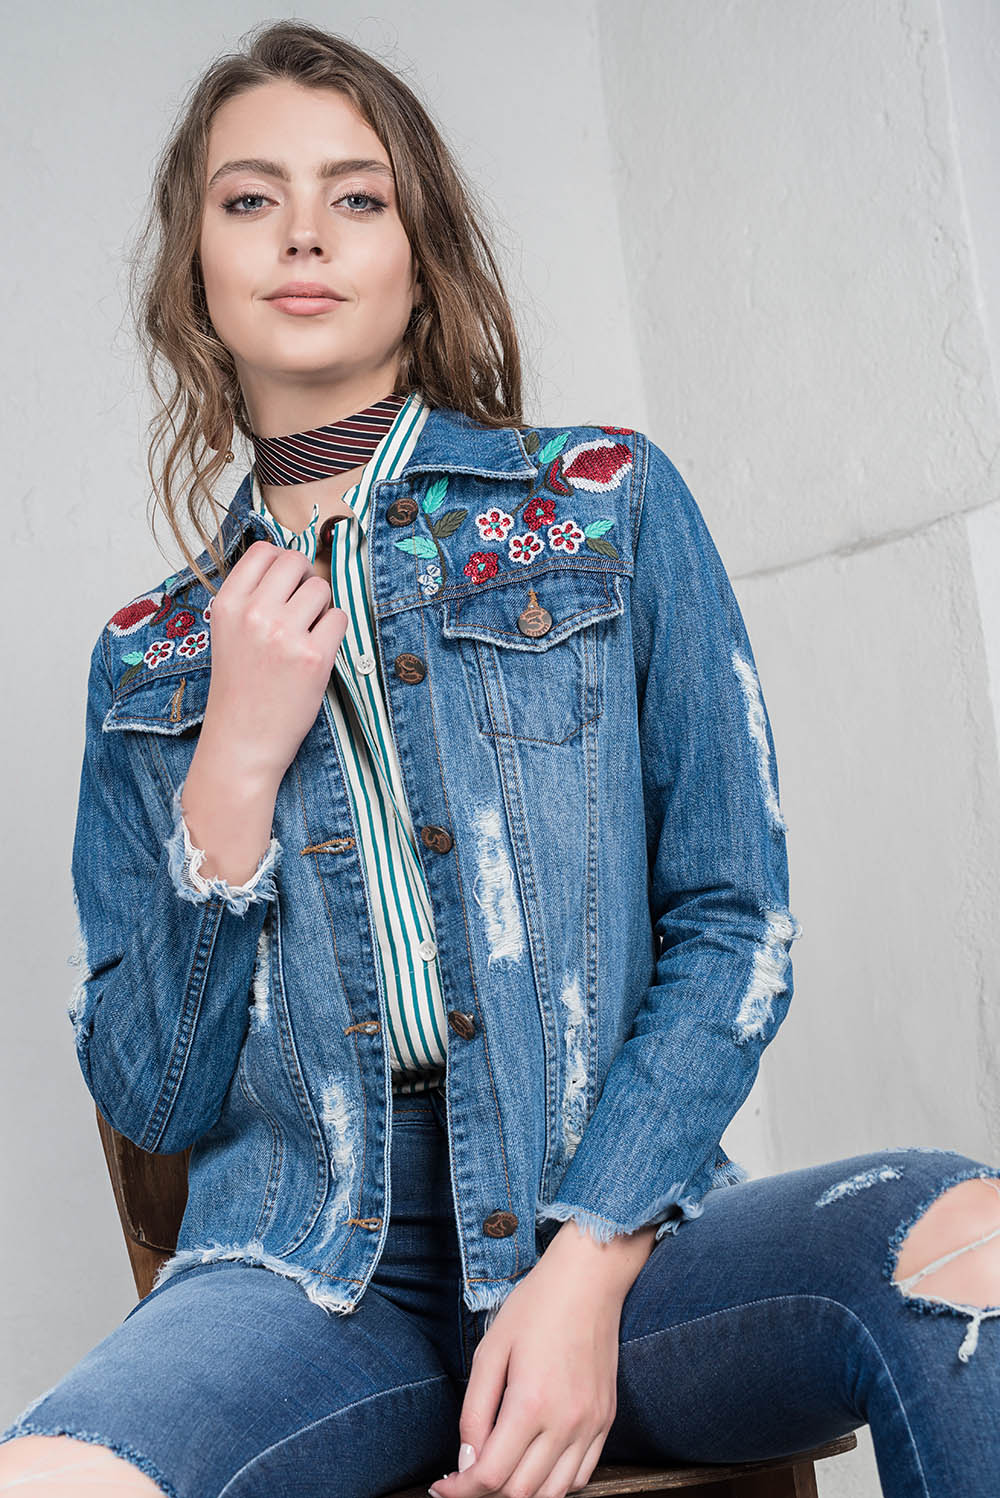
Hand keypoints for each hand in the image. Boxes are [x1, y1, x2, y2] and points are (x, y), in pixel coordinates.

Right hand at [201, 540, 346, 783]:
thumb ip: (251, 596)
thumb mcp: (228, 632)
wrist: (242, 741)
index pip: (264, 551)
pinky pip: (340, 619)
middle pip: (296, 561)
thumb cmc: (239, 688)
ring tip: (306, 635)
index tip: (287, 582)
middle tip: (302, 608)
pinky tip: (317, 652)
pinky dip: (335, 632)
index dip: (282, 562)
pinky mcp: (314, 657)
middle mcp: (254, 613)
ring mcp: (285, 634)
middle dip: (305, 579)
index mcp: (227, 604)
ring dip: (321, 608)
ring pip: (322, 589)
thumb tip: (290, 562)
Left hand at [428, 1232, 634, 1497]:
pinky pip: (582, 1476)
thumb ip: (475, 1411)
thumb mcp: (490, 1351)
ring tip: (498, 1474)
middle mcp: (565, 1423)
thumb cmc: (535, 1307)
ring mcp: (591, 1425)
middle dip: (484, 1494)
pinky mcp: (606, 1421)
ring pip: (553, 1494)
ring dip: (520, 1494)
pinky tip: (534, 1465)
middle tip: (464, 1480)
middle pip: (520, 1492)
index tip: (442, 1487)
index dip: (461, 1491)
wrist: (588, 1280)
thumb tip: (466, 1462)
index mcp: (531, 1404)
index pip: (490, 1476)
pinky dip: (554, 1485)